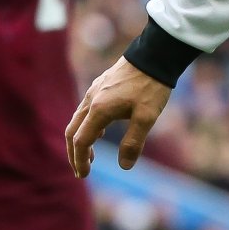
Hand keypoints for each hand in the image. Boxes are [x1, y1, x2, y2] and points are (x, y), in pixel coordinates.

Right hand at [65, 57, 171, 177]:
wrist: (155, 54)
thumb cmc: (151, 86)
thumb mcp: (146, 117)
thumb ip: (134, 142)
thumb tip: (124, 166)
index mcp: (99, 110)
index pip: (81, 141)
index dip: (80, 161)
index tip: (84, 175)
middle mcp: (91, 100)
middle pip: (73, 131)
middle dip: (75, 153)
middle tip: (82, 170)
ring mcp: (95, 90)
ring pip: (78, 119)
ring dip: (80, 139)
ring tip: (91, 154)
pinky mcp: (101, 84)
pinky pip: (86, 109)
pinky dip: (87, 125)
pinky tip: (100, 130)